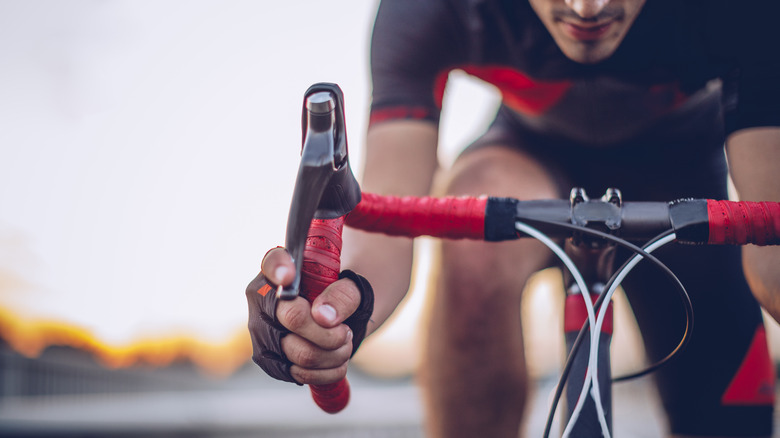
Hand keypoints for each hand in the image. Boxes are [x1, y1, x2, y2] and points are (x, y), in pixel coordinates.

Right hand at [246, 247, 372, 384]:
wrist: (335, 319)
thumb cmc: (339, 295)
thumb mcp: (352, 287)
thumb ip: (342, 295)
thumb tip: (323, 316)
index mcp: (280, 270)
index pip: (273, 262)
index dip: (279, 268)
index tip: (289, 276)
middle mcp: (263, 301)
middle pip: (292, 317)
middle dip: (330, 331)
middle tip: (346, 331)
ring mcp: (263, 332)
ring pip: (301, 353)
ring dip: (334, 353)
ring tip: (345, 343)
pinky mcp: (270, 361)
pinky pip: (300, 374)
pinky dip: (328, 371)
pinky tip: (336, 359)